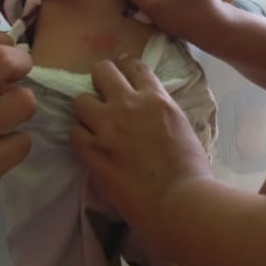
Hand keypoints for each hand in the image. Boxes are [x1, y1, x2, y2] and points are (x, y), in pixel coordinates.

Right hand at [0, 26, 34, 240]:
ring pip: (25, 101)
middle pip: (5, 58)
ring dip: (24, 110)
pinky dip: (17, 147)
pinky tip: (2, 153)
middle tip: (19, 82)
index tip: (6, 59)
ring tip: (10, 122)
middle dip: (23, 65)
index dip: (4, 42)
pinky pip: (23, 143)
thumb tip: (2, 70)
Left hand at [71, 56, 213, 234]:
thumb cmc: (191, 170)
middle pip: (101, 71)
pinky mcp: (93, 151)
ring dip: (86, 111)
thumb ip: (162, 113)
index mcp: (156, 99)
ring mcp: (107, 127)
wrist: (179, 200)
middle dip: (99, 80)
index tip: (120, 70)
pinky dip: (81, 138)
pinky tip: (90, 147)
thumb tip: (150, 112)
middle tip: (102, 95)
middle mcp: (128, 105)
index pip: (134, 67)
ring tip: (93, 124)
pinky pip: (74, 133)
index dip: (124, 66)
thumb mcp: (182, 127)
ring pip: (80, 100)